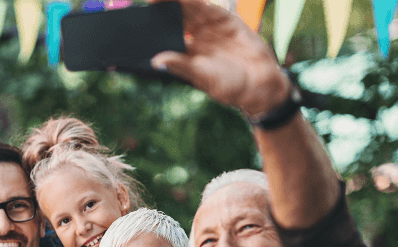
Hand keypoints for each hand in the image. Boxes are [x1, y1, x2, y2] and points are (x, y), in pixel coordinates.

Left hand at [148, 0, 289, 114]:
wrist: (258, 84)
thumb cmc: (227, 85)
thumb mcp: (200, 75)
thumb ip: (179, 64)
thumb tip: (155, 62)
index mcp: (186, 51)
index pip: (167, 33)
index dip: (156, 23)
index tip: (142, 13)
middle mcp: (197, 37)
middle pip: (178, 16)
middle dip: (165, 6)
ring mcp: (212, 27)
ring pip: (193, 8)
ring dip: (180, 0)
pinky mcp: (228, 21)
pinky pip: (211, 7)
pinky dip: (199, 1)